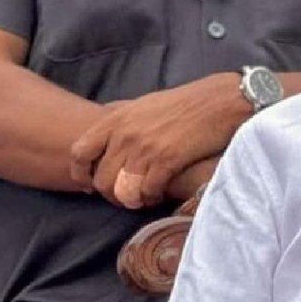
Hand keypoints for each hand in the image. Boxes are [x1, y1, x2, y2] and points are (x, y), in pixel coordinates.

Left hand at [70, 73, 250, 207]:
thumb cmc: (186, 101)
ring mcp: (145, 148)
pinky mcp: (166, 160)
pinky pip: (147, 191)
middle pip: (101, 179)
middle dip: (111, 194)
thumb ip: (123, 116)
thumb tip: (104, 120)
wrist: (220, 101)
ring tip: (142, 198)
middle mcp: (126, 134)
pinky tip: (160, 194)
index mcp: (117, 118)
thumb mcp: (146, 102)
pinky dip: (152, 198)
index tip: (89, 185)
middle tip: (125, 197)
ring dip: (131, 200)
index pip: (80, 152)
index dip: (80, 174)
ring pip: (122, 190)